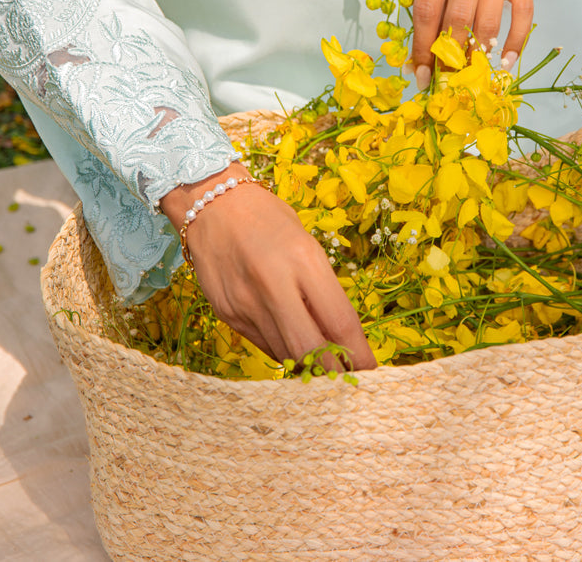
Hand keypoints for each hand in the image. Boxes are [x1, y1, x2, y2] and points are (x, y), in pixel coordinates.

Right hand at [160, 163, 376, 370]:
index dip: (359, 355)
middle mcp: (274, 284)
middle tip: (347, 378)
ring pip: (286, 354)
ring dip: (307, 364)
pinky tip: (289, 339)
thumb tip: (341, 338)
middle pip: (311, 351)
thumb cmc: (268, 218)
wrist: (210, 203)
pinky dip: (282, 349)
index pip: (340, 322)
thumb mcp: (306, 245)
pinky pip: (263, 345)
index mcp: (304, 260)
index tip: (371, 371)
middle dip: (334, 372)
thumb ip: (322, 290)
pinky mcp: (226, 314)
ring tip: (321, 361)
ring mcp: (246, 303)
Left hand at [410, 0, 533, 88]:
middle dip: (449, 56)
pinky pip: (524, 16)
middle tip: (444, 79)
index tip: (420, 73)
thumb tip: (426, 54)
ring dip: (477, 54)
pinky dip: (515, 43)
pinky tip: (505, 62)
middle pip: (459, 18)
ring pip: (489, 22)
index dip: (423, 47)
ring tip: (468, 73)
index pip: (429, 9)